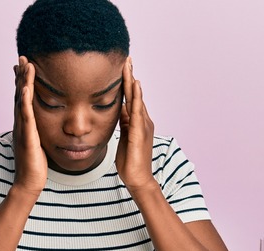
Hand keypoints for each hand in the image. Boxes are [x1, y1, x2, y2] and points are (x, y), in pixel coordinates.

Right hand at [12, 56, 47, 195]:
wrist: (29, 183)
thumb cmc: (35, 165)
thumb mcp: (39, 143)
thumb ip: (39, 131)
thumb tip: (45, 124)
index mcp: (25, 124)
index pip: (23, 98)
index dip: (23, 81)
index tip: (24, 65)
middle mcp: (21, 124)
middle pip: (19, 95)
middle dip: (20, 76)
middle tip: (22, 57)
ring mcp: (23, 130)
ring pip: (22, 102)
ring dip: (22, 82)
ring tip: (24, 65)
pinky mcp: (28, 137)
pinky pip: (26, 117)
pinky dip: (25, 102)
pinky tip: (26, 89)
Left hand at [117, 57, 156, 191]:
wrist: (137, 179)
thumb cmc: (130, 161)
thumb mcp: (124, 137)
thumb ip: (124, 124)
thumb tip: (120, 111)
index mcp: (136, 121)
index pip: (130, 98)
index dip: (125, 83)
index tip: (121, 67)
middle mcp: (142, 120)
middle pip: (134, 94)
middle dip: (129, 76)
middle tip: (126, 58)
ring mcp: (143, 125)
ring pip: (136, 98)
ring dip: (132, 81)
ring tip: (129, 65)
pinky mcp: (140, 132)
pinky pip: (138, 111)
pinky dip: (137, 97)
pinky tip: (135, 85)